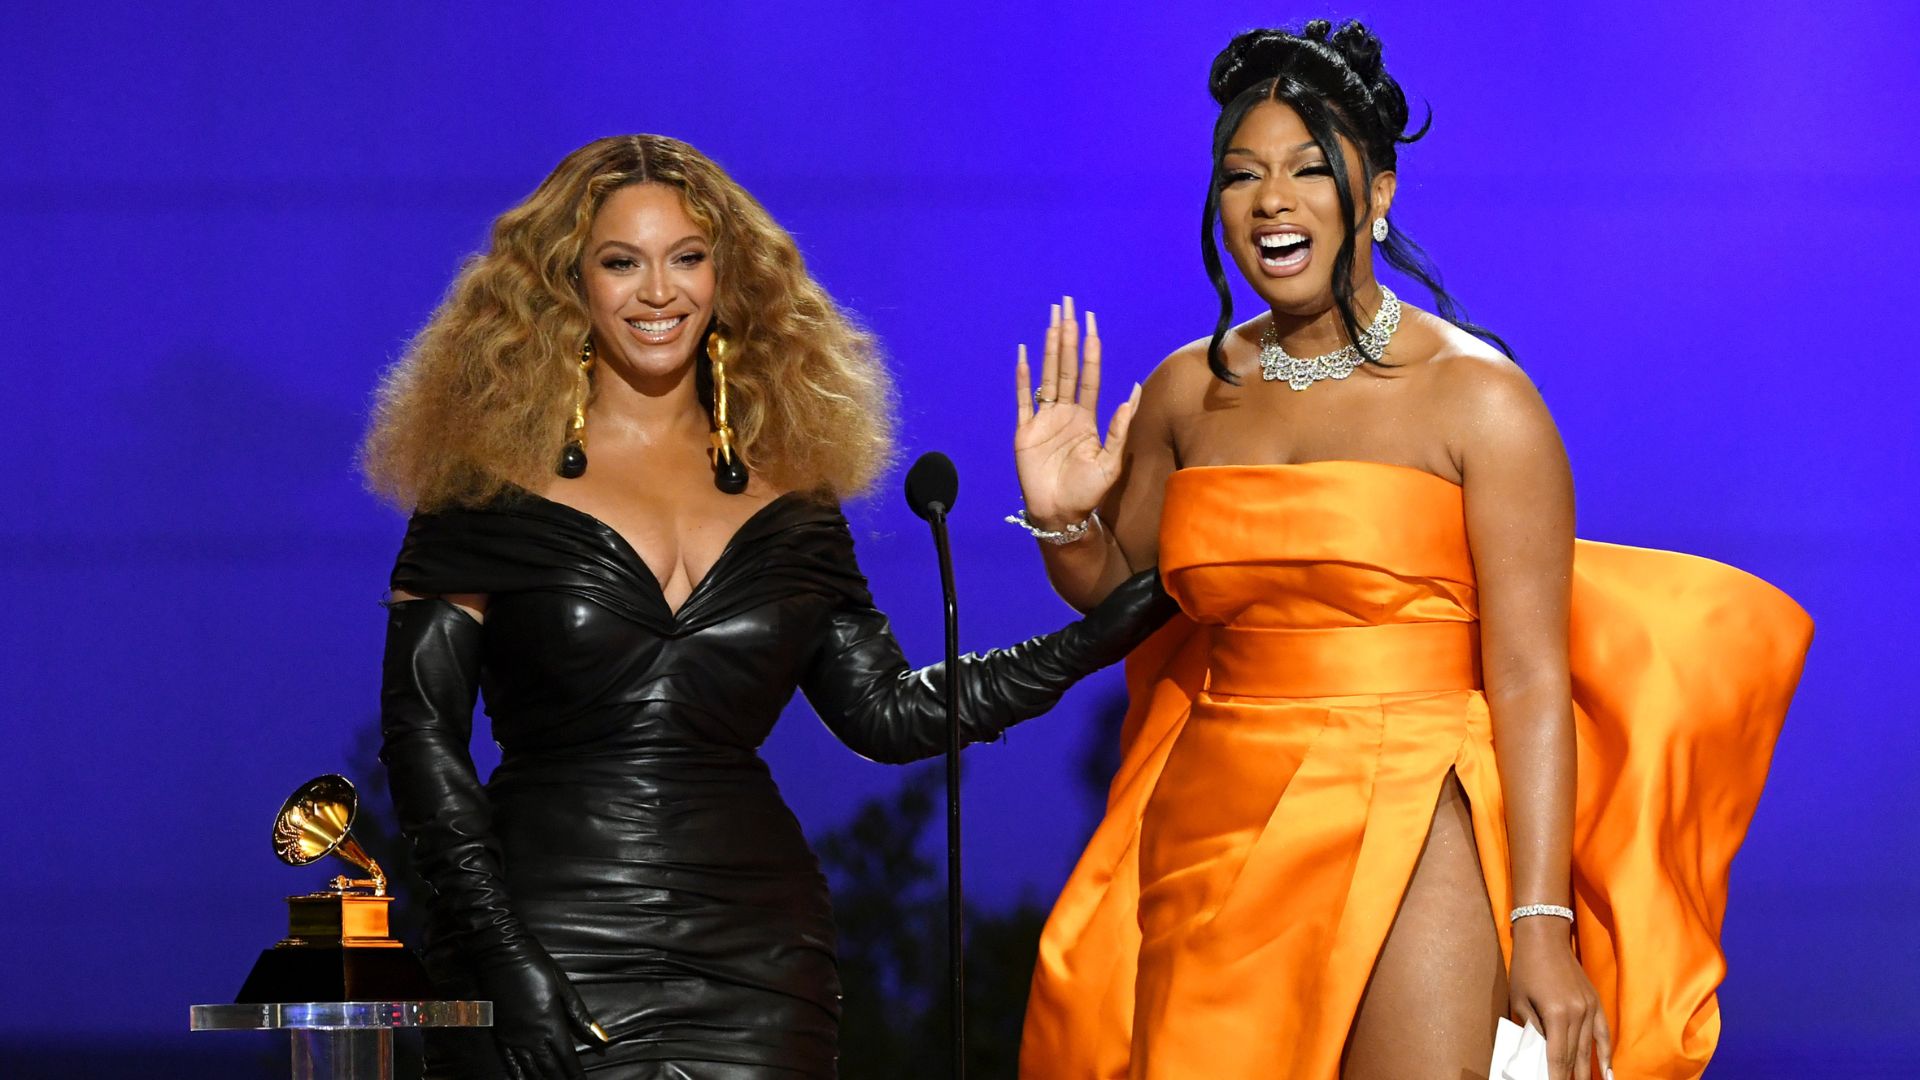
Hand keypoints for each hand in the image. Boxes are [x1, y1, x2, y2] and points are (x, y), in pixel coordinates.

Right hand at [479, 945, 607, 1079]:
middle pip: (550, 1068)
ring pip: (530, 1070)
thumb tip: (602, 1038)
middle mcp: (532, 1036)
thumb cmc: (536, 965)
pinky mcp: (500, 1034)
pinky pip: (510, 1062)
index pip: (567, 1059)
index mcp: (551, 1024)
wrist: (501, 954)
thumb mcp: (563, 987)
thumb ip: (580, 1016)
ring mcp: (514, 1037)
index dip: (575, 1075)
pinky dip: (518, 1075)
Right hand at [1014, 296, 1139, 528]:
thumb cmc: (1088, 492)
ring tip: (1052, 321)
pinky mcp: (1025, 431)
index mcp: (1086, 417)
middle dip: (1068, 335)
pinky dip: (1024, 377)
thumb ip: (1120, 427)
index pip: (1089, 373)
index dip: (1090, 347)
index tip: (1091, 321)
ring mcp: (1044, 419)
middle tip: (1067, 305)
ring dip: (1050, 347)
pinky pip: (1024, 399)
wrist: (1061, 514)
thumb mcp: (1111, 461)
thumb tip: (1132, 391)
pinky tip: (1025, 354)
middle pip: (1066, 365)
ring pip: (1048, 375)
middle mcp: (1064, 412)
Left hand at [1508, 920, 1612, 1079]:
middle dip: (1571, 1077)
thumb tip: (1541, 1052)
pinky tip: (1607, 1073)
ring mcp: (1590, 1008)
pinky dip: (1605, 1055)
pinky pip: (1603, 1035)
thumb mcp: (1520, 1001)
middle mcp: (1577, 1014)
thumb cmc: (1526, 969)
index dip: (1556, 1078)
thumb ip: (1533, 1029)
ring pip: (1589, 1049)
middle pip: (1575, 1057)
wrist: (1544, 938)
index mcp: (1555, 1015)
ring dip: (1586, 1072)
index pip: (1558, 1058)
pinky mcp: (1596, 1003)